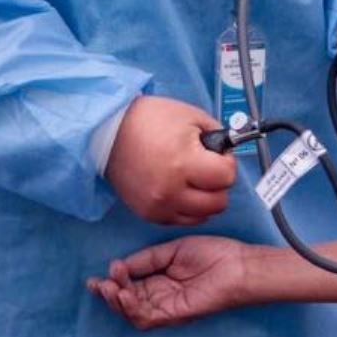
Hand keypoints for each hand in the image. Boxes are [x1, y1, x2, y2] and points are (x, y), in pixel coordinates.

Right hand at [87, 235, 250, 328]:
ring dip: (117, 302)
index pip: (129, 284)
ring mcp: (167, 307)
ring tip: (110, 288)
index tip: (99, 274)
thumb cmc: (213, 254)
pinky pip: (147, 318)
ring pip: (133, 313)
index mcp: (160, 279)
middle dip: (109, 293)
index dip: (112, 281)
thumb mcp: (173, 250)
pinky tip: (125, 294)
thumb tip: (118, 265)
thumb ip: (146, 259)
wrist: (237, 265)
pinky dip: (132, 309)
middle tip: (98, 283)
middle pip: (126, 301)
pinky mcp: (174, 314)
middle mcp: (160, 295)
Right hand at [104, 96, 236, 225]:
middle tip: (208, 168)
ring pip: (202, 216)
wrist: (107, 132)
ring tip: (193, 179)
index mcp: (183, 163)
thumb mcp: (191, 117)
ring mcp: (158, 206)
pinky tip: (180, 189)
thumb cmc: (149, 120)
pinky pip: (181, 220)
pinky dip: (187, 208)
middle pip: (218, 202)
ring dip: (205, 199)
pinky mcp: (148, 214)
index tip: (217, 155)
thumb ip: (217, 136)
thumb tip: (228, 153)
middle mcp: (171, 190)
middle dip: (219, 184)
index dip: (227, 162)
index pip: (227, 177)